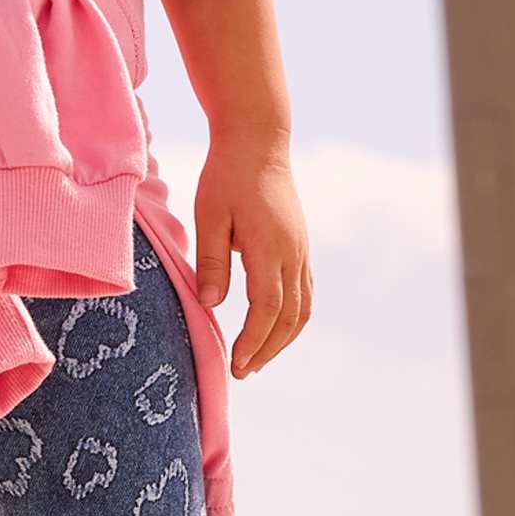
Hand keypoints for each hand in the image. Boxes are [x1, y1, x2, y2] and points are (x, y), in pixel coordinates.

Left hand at [193, 136, 312, 378]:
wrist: (259, 142)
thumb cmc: (226, 175)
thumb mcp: (209, 215)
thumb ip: (212, 261)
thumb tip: (209, 305)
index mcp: (270, 247)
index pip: (267, 308)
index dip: (252, 341)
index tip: (235, 364)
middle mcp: (293, 254)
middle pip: (290, 317)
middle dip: (267, 349)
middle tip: (243, 373)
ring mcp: (301, 251)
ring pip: (303, 309)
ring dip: (282, 339)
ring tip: (257, 360)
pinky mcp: (300, 247)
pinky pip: (304, 293)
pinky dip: (291, 319)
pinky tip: (273, 330)